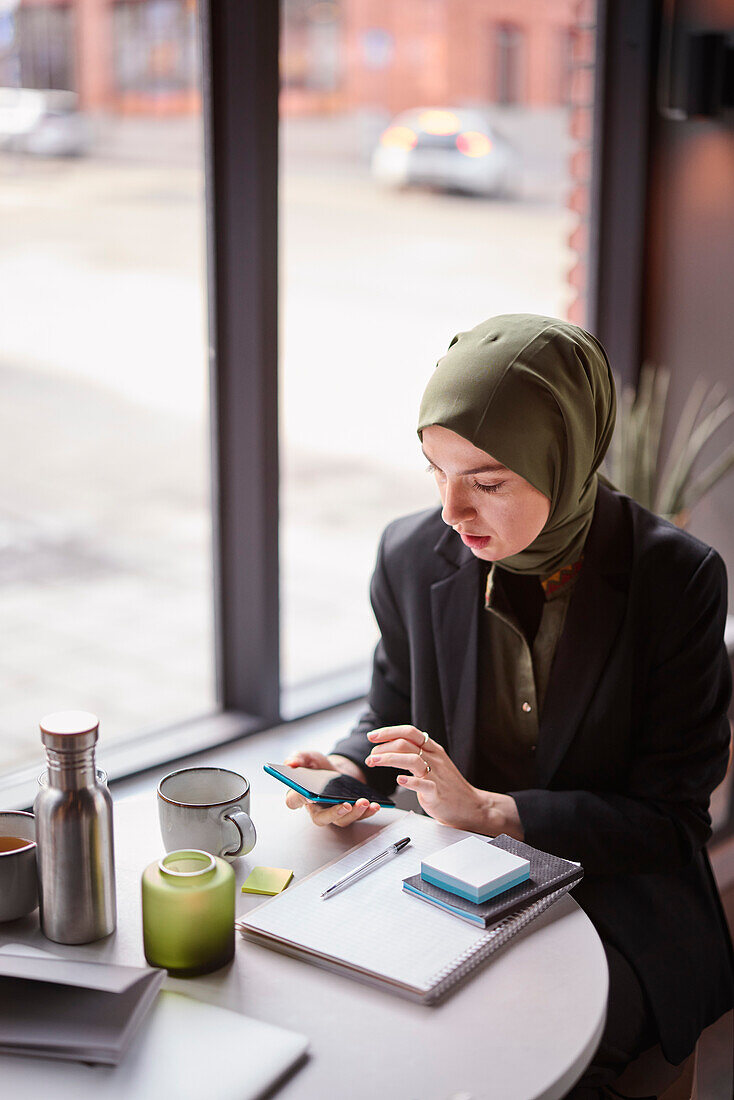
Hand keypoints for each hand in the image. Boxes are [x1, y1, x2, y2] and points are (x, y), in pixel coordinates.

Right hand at [282, 750, 381, 827]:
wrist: (339, 770)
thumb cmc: (321, 767)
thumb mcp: (310, 758)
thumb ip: (299, 758)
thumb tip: (290, 762)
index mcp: (302, 796)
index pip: (293, 801)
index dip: (298, 800)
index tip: (308, 795)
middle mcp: (317, 809)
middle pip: (321, 819)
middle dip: (334, 814)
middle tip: (345, 805)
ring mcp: (334, 813)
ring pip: (342, 821)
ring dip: (354, 813)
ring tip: (364, 802)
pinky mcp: (350, 813)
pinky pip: (358, 817)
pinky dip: (367, 813)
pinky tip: (374, 805)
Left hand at [364, 725, 523, 838]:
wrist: (470, 806)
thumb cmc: (449, 787)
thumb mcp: (435, 763)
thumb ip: (418, 753)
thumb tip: (394, 745)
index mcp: (433, 750)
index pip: (409, 732)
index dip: (389, 731)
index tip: (373, 736)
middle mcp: (434, 759)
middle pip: (406, 743)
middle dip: (383, 747)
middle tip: (371, 756)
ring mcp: (436, 775)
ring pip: (412, 759)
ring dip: (389, 758)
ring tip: (374, 762)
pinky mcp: (436, 793)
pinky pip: (423, 784)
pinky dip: (409, 781)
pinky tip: (399, 780)